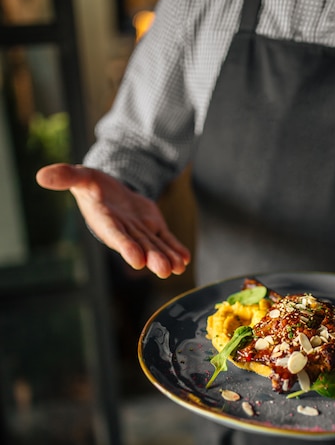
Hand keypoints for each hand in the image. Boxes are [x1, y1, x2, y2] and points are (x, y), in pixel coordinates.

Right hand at [36, 163, 190, 278]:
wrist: (109, 190)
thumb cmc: (91, 185)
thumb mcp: (80, 176)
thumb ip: (65, 176)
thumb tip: (41, 176)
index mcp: (105, 220)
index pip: (115, 235)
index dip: (125, 246)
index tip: (136, 259)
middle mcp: (123, 230)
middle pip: (139, 245)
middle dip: (152, 257)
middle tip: (163, 269)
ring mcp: (139, 230)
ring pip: (154, 245)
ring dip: (166, 257)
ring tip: (177, 267)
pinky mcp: (152, 226)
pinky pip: (165, 239)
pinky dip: (174, 248)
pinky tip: (184, 259)